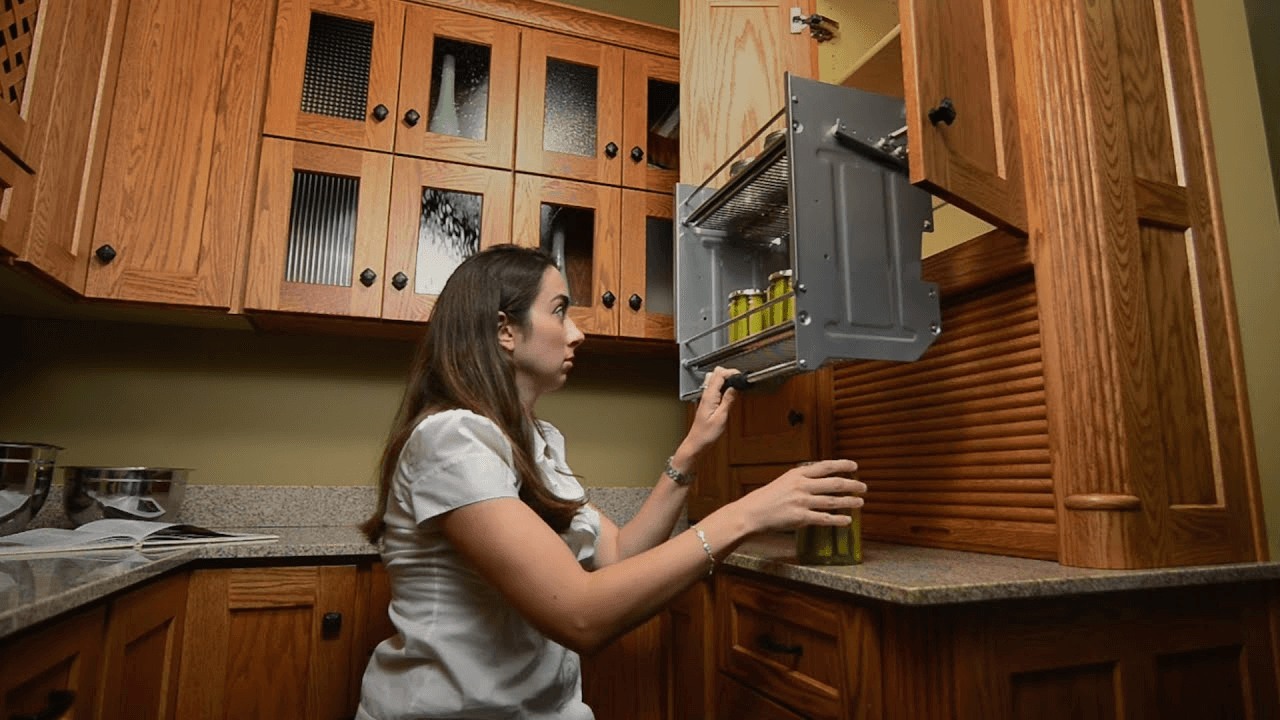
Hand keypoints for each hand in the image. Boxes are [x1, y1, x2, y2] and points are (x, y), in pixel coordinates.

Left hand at [676, 367, 740, 460]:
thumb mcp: (721, 418)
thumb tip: (735, 388)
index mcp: (709, 396)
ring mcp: (706, 398)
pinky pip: (716, 388)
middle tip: (740, 381)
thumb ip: (728, 401)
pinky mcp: (708, 402)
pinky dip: (724, 387)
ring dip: (726, 379)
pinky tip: (730, 394)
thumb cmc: (706, 434)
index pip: (720, 375)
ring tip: (736, 386)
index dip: (731, 372)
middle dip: (729, 373)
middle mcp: (706, 395)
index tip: (741, 376)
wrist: (697, 443)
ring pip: (716, 379)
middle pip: (716, 373)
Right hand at [732, 459, 863, 534]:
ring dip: (849, 502)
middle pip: (834, 483)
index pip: (825, 466)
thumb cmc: (767, 498)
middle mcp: (801, 486)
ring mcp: (801, 502)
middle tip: (864, 487)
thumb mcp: (784, 481)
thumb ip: (802, 480)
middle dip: (852, 485)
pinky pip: (824, 519)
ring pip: (832, 501)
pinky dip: (838, 519)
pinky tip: (847, 520)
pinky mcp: (800, 518)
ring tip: (861, 503)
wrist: (751, 513)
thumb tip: (822, 481)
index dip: (842, 466)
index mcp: (797, 474)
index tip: (855, 466)